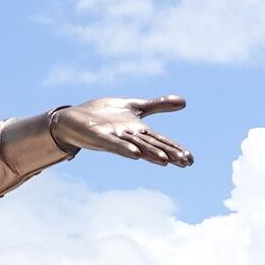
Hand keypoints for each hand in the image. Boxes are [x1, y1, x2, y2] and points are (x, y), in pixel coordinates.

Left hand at [53, 94, 193, 166]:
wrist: (73, 119)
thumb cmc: (103, 115)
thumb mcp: (135, 106)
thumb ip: (158, 106)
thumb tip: (185, 102)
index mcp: (138, 131)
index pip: (160, 140)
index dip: (175, 148)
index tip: (191, 159)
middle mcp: (129, 137)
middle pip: (152, 146)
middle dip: (168, 153)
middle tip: (185, 162)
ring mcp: (115, 137)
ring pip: (136, 146)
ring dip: (150, 153)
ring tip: (165, 161)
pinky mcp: (99, 136)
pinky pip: (113, 143)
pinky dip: (124, 148)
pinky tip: (135, 154)